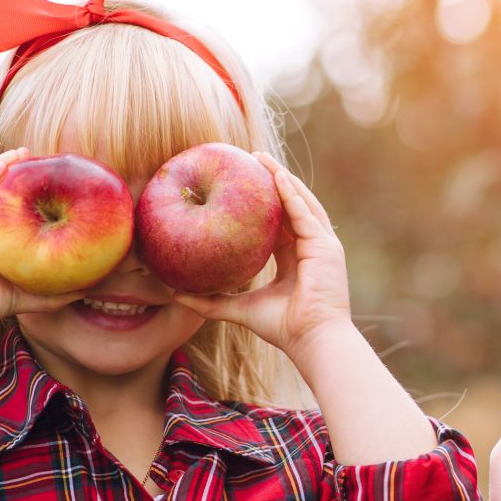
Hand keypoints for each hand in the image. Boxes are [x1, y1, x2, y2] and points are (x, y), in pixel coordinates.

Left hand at [169, 153, 350, 353]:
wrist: (312, 341)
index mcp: (296, 260)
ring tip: (261, 159)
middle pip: (291, 206)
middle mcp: (312, 248)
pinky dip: (292, 194)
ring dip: (282, 179)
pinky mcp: (326, 247)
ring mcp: (322, 246)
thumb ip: (211, 301)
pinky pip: (306, 213)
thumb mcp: (240, 309)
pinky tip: (276, 176)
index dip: (261, 205)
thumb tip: (174, 293)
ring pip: (301, 203)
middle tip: (249, 160)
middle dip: (272, 182)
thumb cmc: (283, 329)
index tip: (240, 187)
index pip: (279, 224)